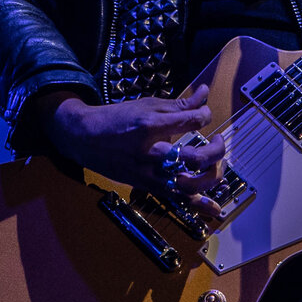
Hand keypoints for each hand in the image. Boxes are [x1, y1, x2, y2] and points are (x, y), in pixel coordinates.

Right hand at [46, 87, 229, 220]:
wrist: (85, 138)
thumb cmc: (116, 120)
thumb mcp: (147, 105)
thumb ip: (179, 104)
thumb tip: (204, 93)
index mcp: (151, 126)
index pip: (193, 121)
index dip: (206, 115)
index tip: (204, 114)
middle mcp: (151, 152)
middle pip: (196, 157)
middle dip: (216, 150)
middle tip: (217, 140)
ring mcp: (149, 173)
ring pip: (190, 184)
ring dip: (212, 177)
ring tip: (215, 166)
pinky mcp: (147, 186)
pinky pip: (176, 199)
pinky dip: (197, 205)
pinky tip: (214, 209)